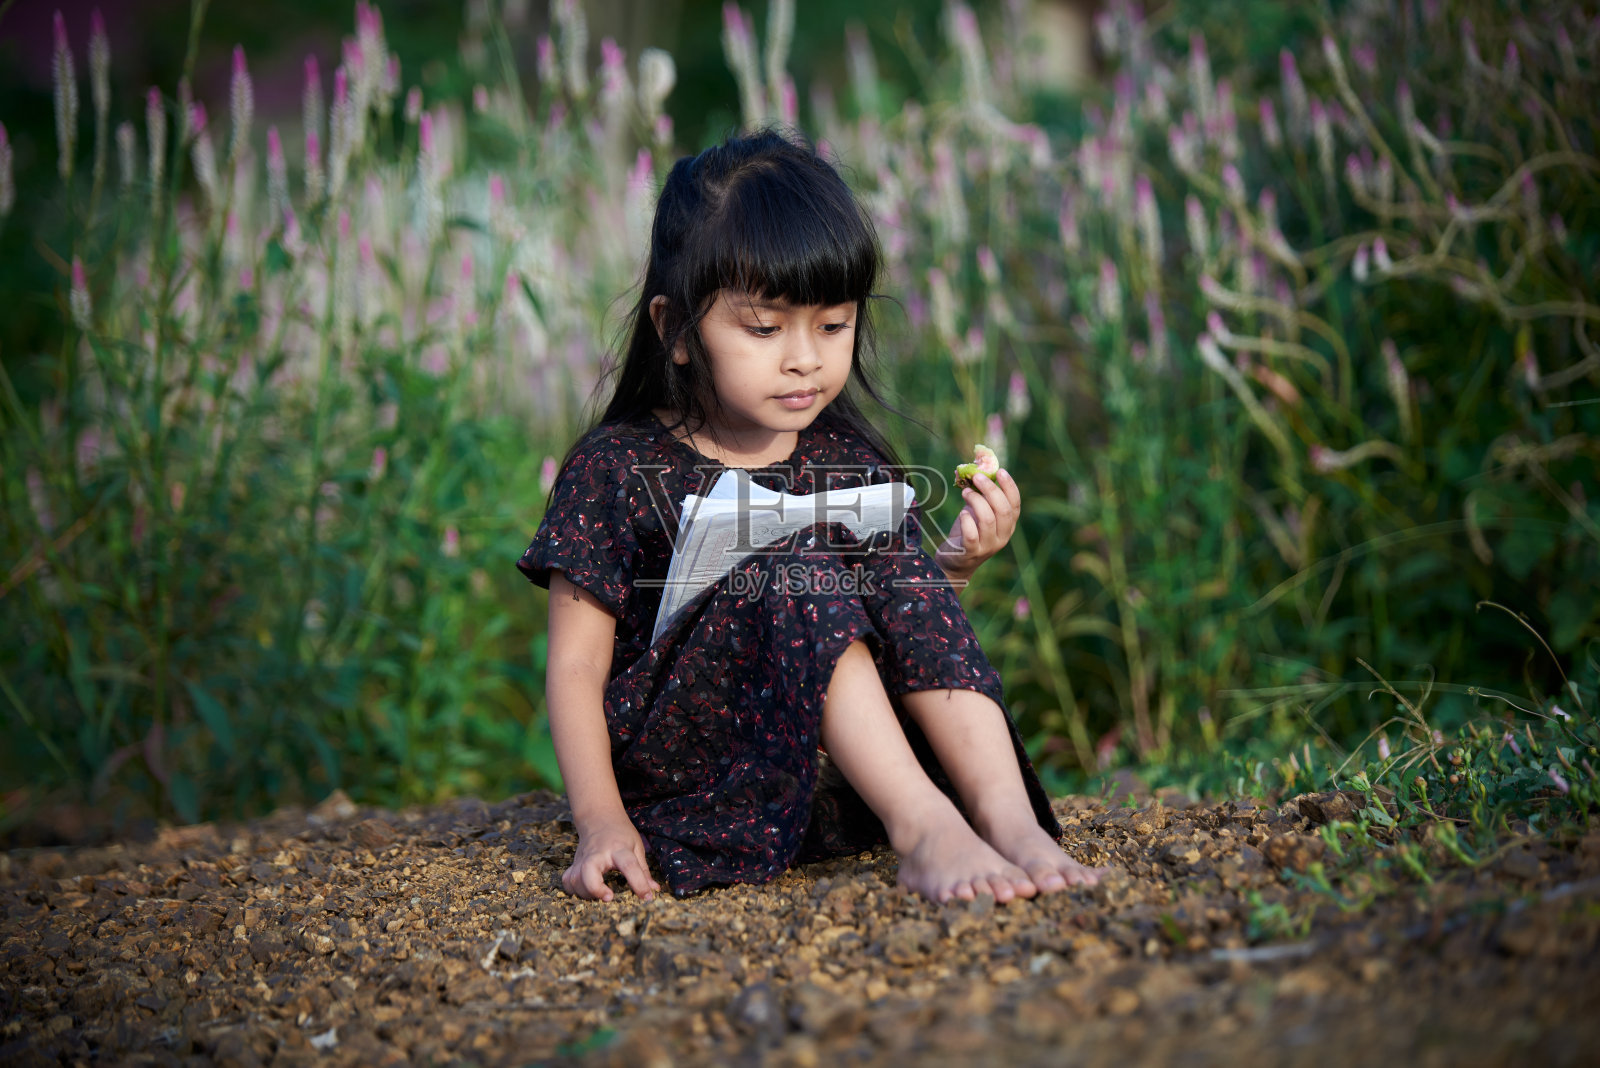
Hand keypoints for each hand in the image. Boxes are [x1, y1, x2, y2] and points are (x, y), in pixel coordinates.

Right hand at [563, 816, 660, 901]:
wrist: (599, 817)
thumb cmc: (620, 833)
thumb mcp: (636, 846)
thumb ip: (643, 870)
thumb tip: (653, 890)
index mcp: (619, 848)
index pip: (629, 866)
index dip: (639, 884)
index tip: (647, 897)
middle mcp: (598, 853)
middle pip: (589, 870)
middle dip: (595, 888)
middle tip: (609, 897)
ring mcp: (583, 858)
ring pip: (575, 879)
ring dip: (586, 893)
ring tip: (601, 894)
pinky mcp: (574, 863)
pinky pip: (567, 881)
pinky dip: (574, 889)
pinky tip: (586, 891)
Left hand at [934, 468, 1020, 584]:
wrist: (955, 562)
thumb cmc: (968, 532)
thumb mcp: (978, 513)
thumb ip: (982, 497)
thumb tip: (979, 472)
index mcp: (1008, 526)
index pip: (1015, 505)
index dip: (1010, 487)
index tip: (1001, 471)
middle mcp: (1002, 537)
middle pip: (1003, 510)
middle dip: (990, 490)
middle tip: (976, 477)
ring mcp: (988, 546)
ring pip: (988, 519)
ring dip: (976, 501)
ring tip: (965, 492)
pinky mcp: (971, 552)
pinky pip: (972, 534)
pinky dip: (967, 521)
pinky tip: (962, 513)